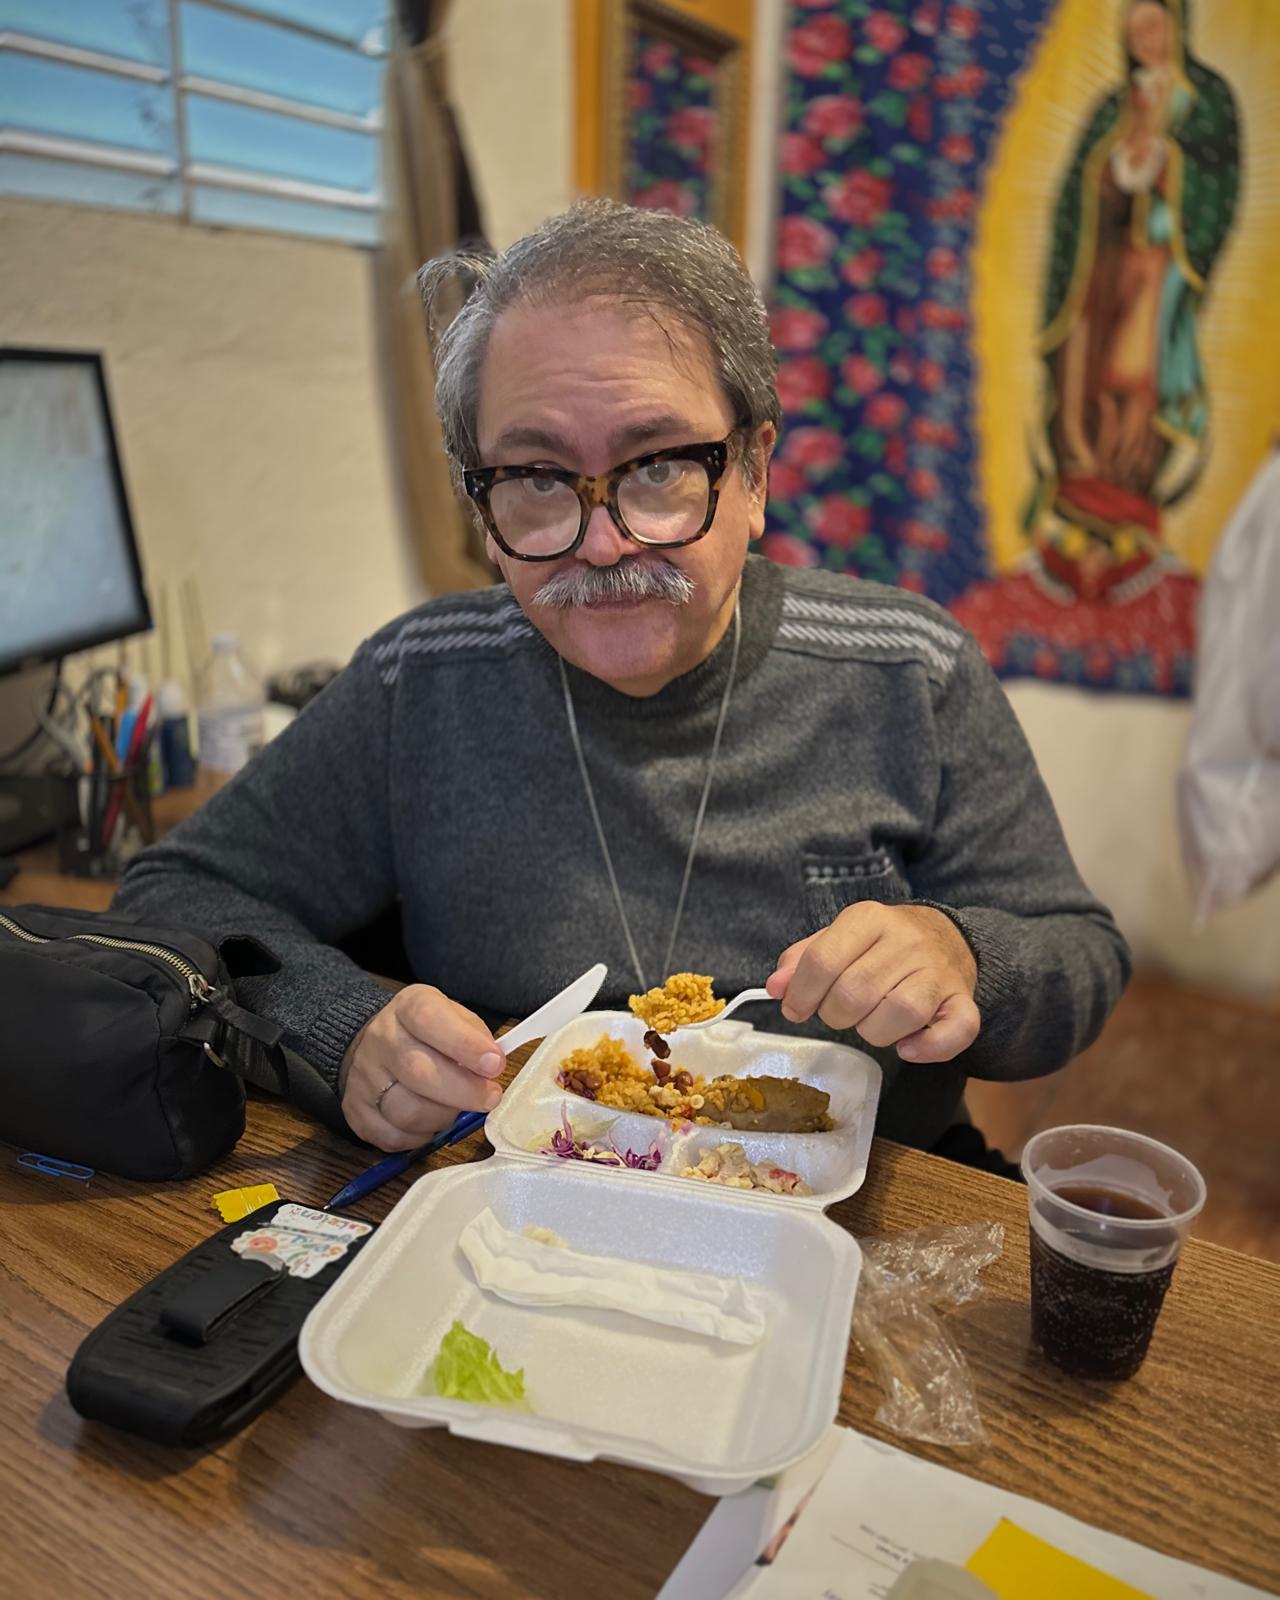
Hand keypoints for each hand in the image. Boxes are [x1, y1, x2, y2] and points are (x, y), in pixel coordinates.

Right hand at [339, 984, 505, 1150]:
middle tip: (489, 1098)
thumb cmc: (425, 1034)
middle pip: (419, 1071)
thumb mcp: (453, 1017)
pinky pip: (393, 1137)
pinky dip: (420, 1136)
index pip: (430, 1020)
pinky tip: (429, 1121)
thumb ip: (475, 1036)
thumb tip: (493, 1066)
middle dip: (463, 1091)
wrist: (372, 1045)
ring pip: (407, 1111)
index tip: (494, 1064)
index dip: (465, 1044)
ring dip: (443, 1117)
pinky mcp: (356, 1111)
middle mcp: (380, 1040)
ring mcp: (364, 1078)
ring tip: (454, 1107)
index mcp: (407, 1008)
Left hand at [766, 904, 979, 1062]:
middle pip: (855, 992)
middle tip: (839, 1013)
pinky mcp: (962, 1000)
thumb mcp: (838, 938)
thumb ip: (803, 960)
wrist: (945, 936)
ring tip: (871, 1023)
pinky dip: (928, 1048)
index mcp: (868, 918)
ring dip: (874, 1032)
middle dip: (835, 1015)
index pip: (823, 960)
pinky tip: (908, 1048)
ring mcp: (938, 971)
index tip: (794, 1009)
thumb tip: (775, 987)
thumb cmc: (880, 945)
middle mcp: (906, 941)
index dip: (801, 993)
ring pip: (899, 1013)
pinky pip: (955, 1031)